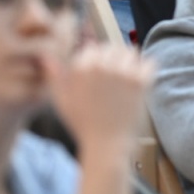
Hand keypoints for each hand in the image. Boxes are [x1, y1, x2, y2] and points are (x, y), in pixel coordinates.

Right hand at [47, 44, 153, 158]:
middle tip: (115, 79)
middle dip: (114, 59)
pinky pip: (149, 62)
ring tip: (127, 80)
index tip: (100, 75)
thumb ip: (53, 75)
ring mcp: (122, 72)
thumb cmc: (82, 125)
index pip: (94, 48)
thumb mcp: (61, 100)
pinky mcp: (140, 82)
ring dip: (130, 62)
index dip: (97, 60)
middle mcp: (101, 66)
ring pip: (131, 52)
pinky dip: (147, 70)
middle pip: (113, 47)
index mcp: (81, 67)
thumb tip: (44, 55)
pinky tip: (140, 83)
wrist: (107, 146)